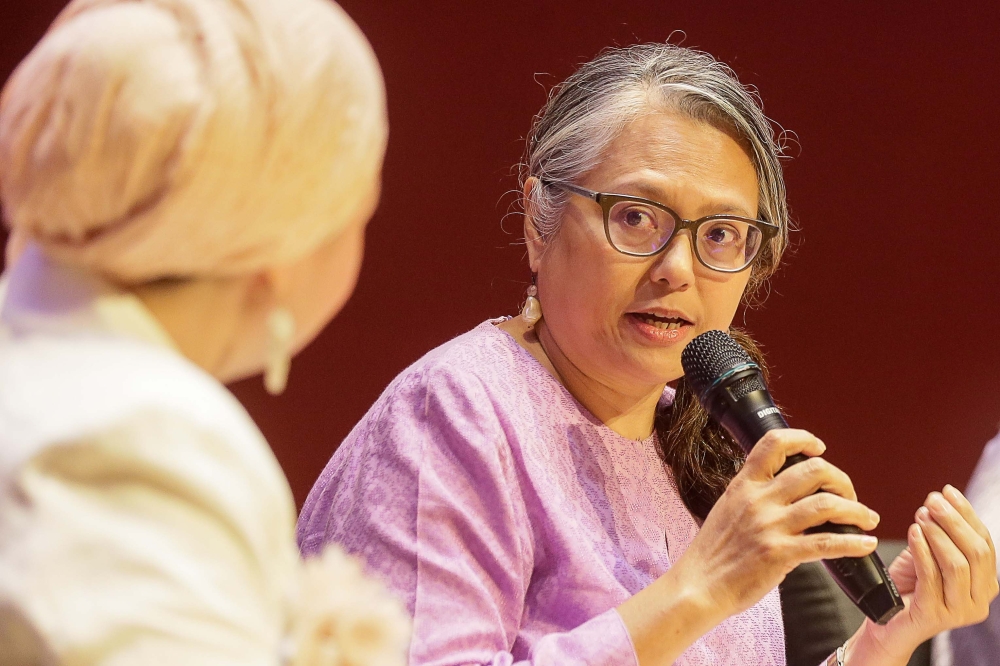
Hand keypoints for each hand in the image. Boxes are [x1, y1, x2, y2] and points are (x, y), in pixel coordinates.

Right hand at [671, 429, 880, 618]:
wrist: (699, 586)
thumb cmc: (712, 554)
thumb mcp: (727, 509)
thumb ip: (753, 496)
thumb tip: (784, 491)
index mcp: (743, 486)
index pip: (774, 444)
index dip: (802, 439)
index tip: (819, 447)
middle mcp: (758, 500)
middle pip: (813, 471)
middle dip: (841, 481)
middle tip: (848, 495)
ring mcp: (769, 526)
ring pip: (826, 505)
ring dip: (856, 510)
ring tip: (867, 519)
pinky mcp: (780, 554)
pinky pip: (827, 543)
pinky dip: (854, 543)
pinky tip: (866, 545)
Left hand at [849, 485, 998, 663]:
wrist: (885, 620)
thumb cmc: (908, 585)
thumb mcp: (929, 554)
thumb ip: (942, 534)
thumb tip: (944, 498)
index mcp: (985, 583)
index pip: (984, 543)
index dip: (967, 515)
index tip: (948, 491)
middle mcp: (980, 600)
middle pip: (975, 552)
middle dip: (954, 521)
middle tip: (932, 500)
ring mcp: (960, 611)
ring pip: (957, 564)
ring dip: (938, 534)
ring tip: (921, 515)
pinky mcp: (936, 616)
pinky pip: (931, 577)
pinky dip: (922, 550)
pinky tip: (913, 532)